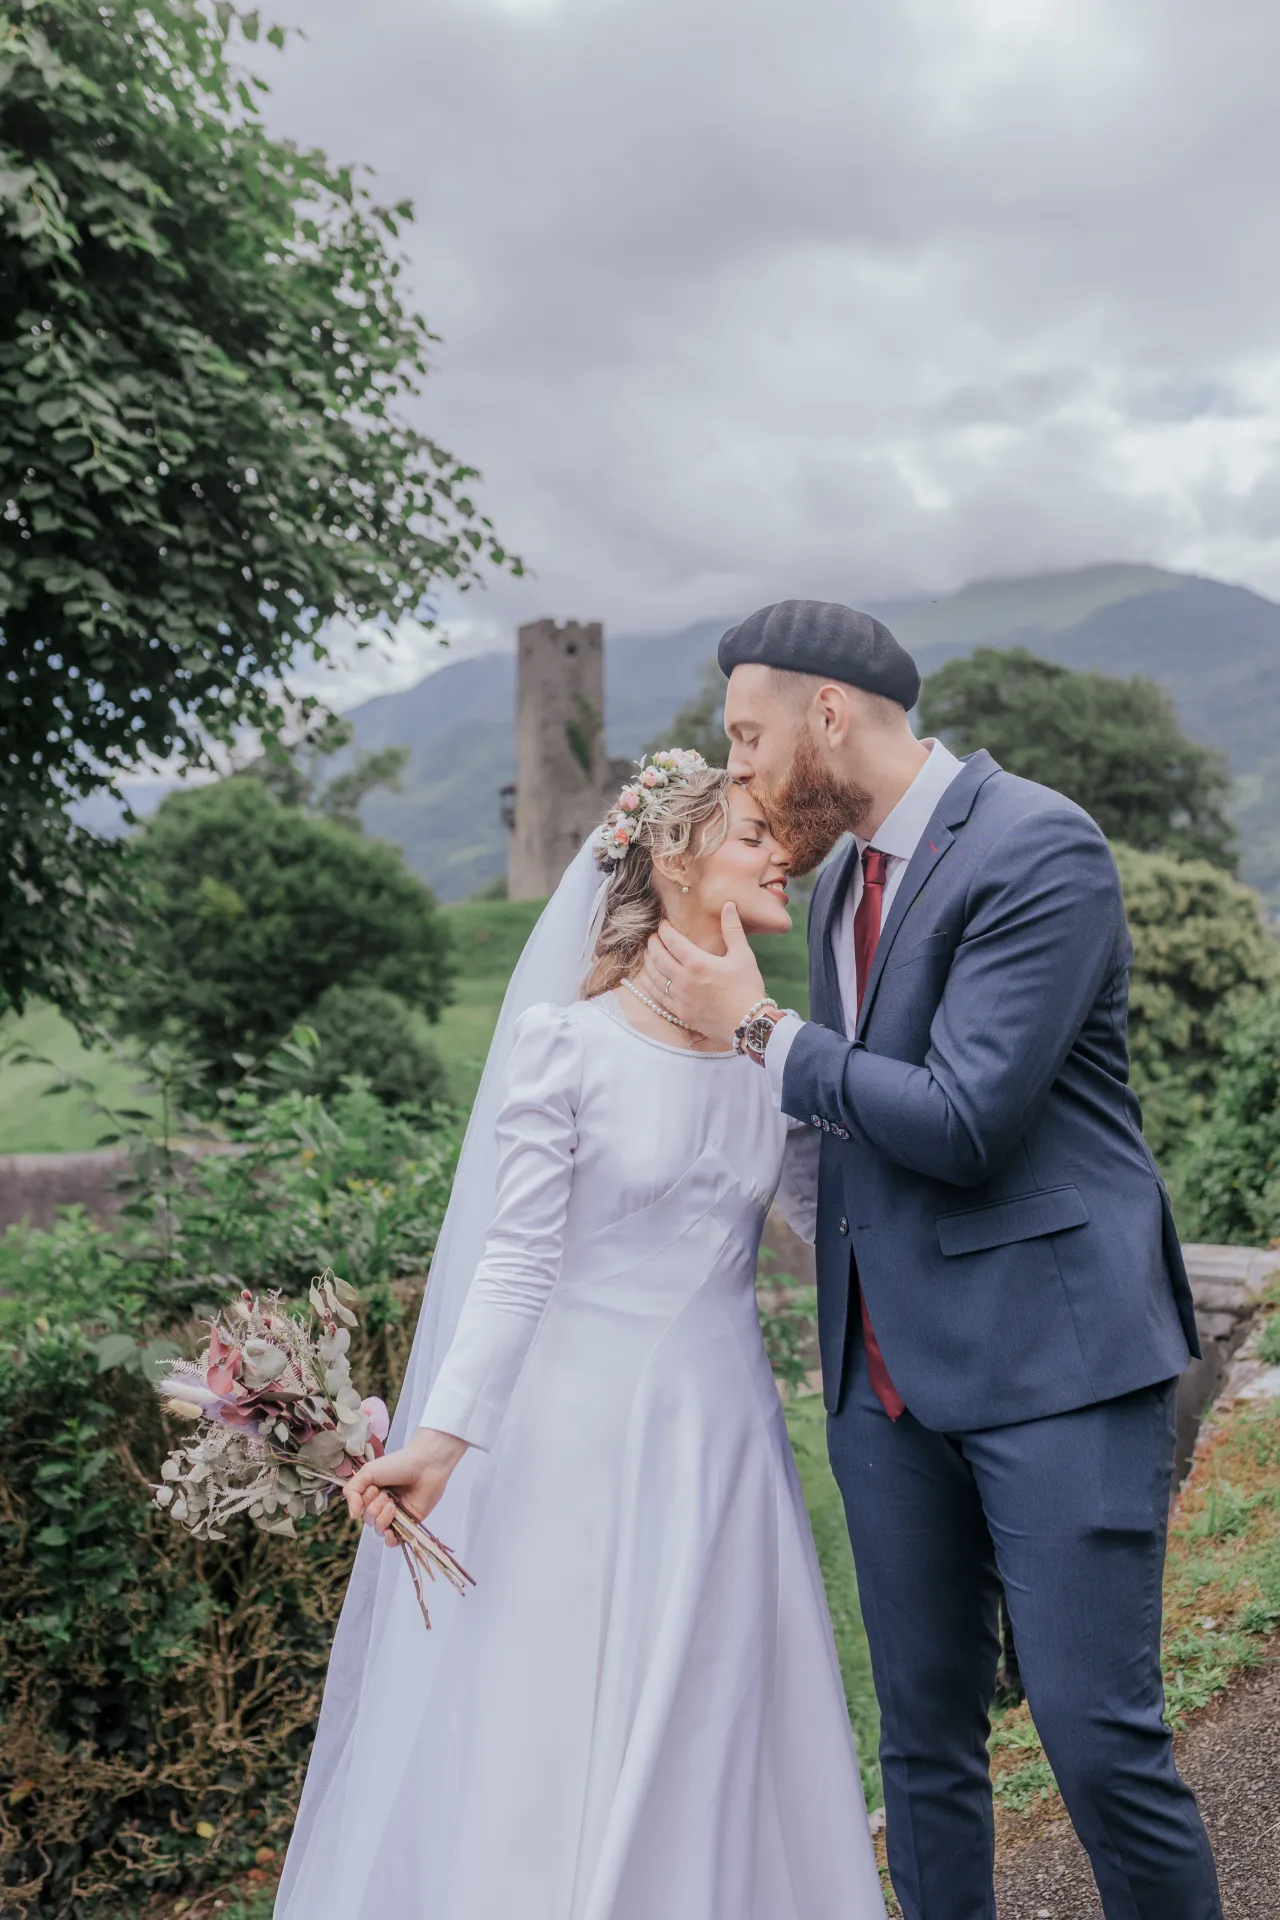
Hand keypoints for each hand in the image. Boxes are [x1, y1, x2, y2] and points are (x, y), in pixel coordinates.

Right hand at [345, 1426, 468, 1546]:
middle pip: (368, 1520)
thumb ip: (352, 1492)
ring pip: (379, 1530)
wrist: (426, 1465)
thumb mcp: (367, 1472)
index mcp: (372, 1493)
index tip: (374, 1488)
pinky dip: (389, 1539)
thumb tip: (353, 1516)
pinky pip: (394, 1541)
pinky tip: (390, 1531)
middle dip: (374, 1508)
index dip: (364, 1501)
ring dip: (383, 1518)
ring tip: (393, 1504)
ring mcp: (396, 1515)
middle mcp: (382, 1505)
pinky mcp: (409, 1523)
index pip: (359, 1509)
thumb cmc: (398, 1464)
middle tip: (386, 1494)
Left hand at [643, 902, 767, 1049]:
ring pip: (653, 976)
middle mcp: (683, 980)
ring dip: (648, 962)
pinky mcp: (680, 1013)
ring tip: (648, 953)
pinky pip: (657, 996)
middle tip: (653, 937)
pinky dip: (649, 984)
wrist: (749, 1024)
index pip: (671, 941)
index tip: (663, 924)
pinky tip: (648, 978)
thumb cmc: (748, 988)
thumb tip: (728, 905)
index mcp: (697, 963)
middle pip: (658, 957)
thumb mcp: (743, 955)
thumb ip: (732, 929)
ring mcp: (679, 998)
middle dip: (653, 943)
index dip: (664, 930)